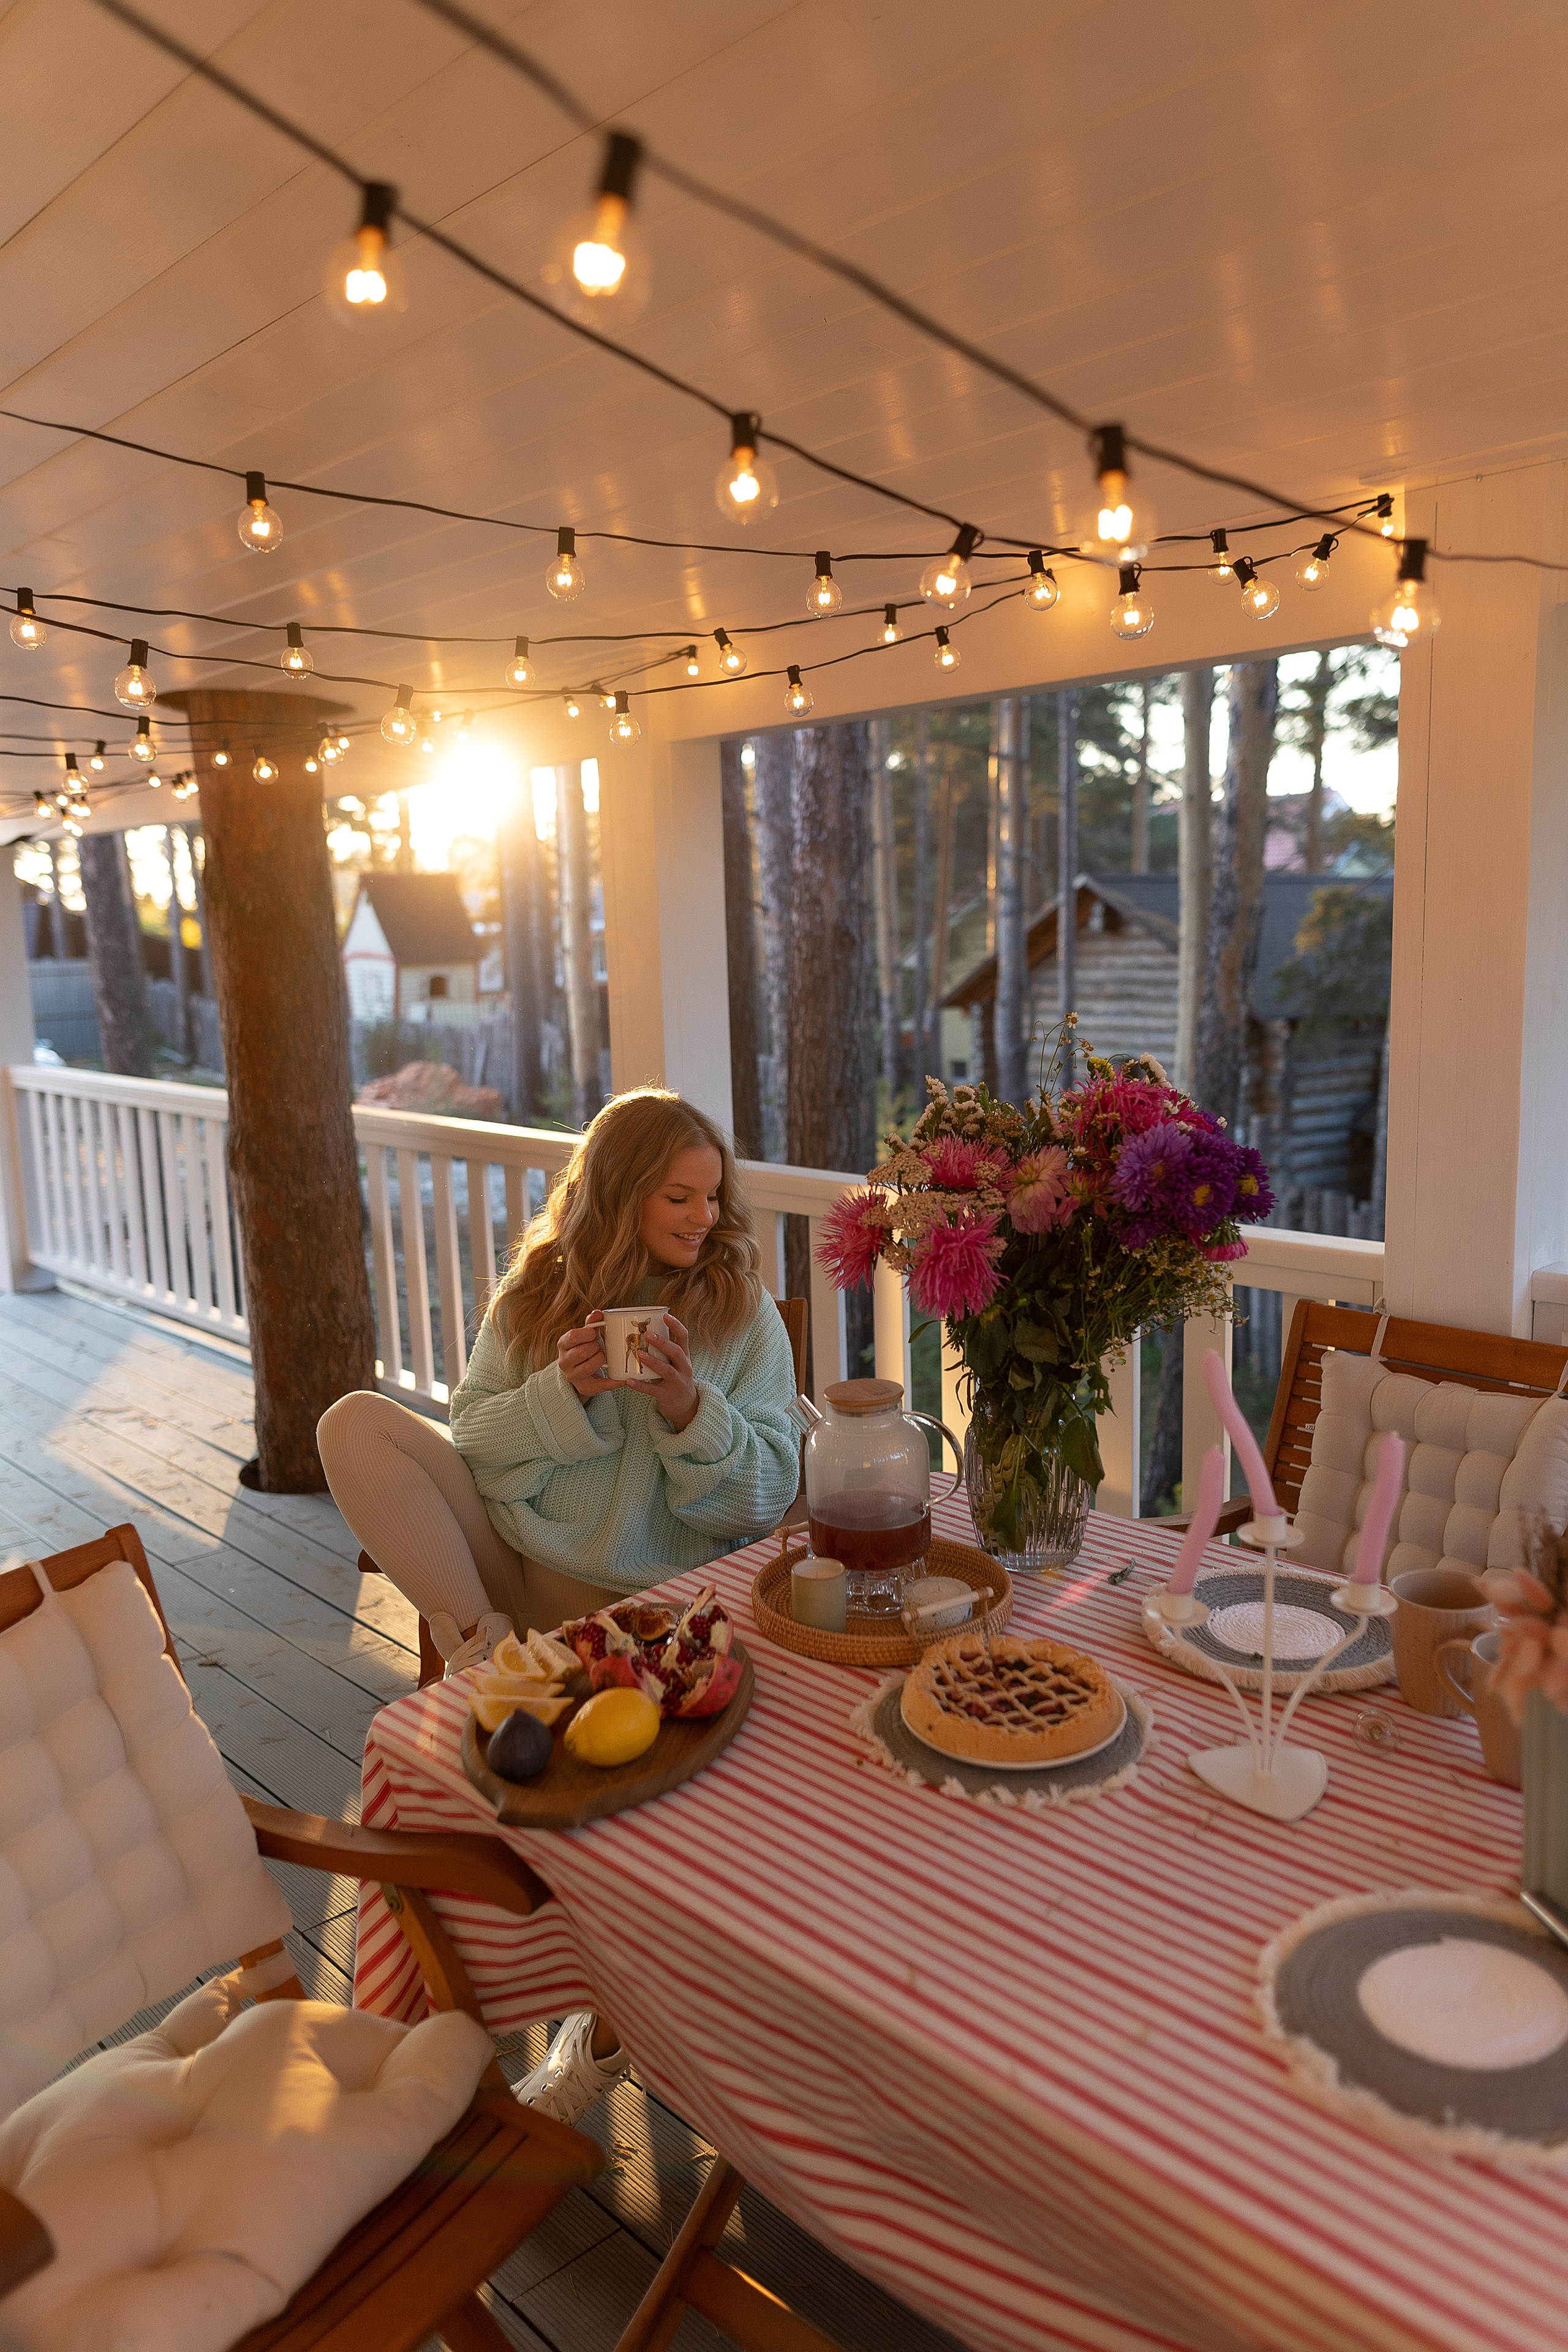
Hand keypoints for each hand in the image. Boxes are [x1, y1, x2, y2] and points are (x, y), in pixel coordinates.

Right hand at [558, 1312, 616, 1400]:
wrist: (584, 1371)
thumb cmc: (586, 1348)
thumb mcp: (587, 1335)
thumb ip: (591, 1323)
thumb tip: (598, 1313)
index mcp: (563, 1345)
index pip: (572, 1336)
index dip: (587, 1333)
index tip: (594, 1333)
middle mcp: (564, 1362)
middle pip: (581, 1352)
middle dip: (595, 1347)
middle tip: (599, 1346)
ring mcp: (572, 1376)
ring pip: (588, 1367)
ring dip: (600, 1359)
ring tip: (603, 1357)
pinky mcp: (584, 1387)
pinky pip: (601, 1385)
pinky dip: (614, 1381)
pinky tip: (623, 1378)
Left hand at [637, 1314, 698, 1432]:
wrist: (685, 1405)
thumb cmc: (675, 1377)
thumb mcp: (675, 1362)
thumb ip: (663, 1350)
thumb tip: (642, 1330)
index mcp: (684, 1356)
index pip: (684, 1337)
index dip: (676, 1325)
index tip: (666, 1315)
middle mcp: (684, 1368)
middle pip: (676, 1352)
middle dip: (663, 1343)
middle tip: (648, 1335)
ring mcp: (677, 1382)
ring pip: (666, 1370)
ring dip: (653, 1361)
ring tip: (639, 1354)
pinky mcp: (667, 1395)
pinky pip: (653, 1390)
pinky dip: (640, 1385)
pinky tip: (629, 1381)